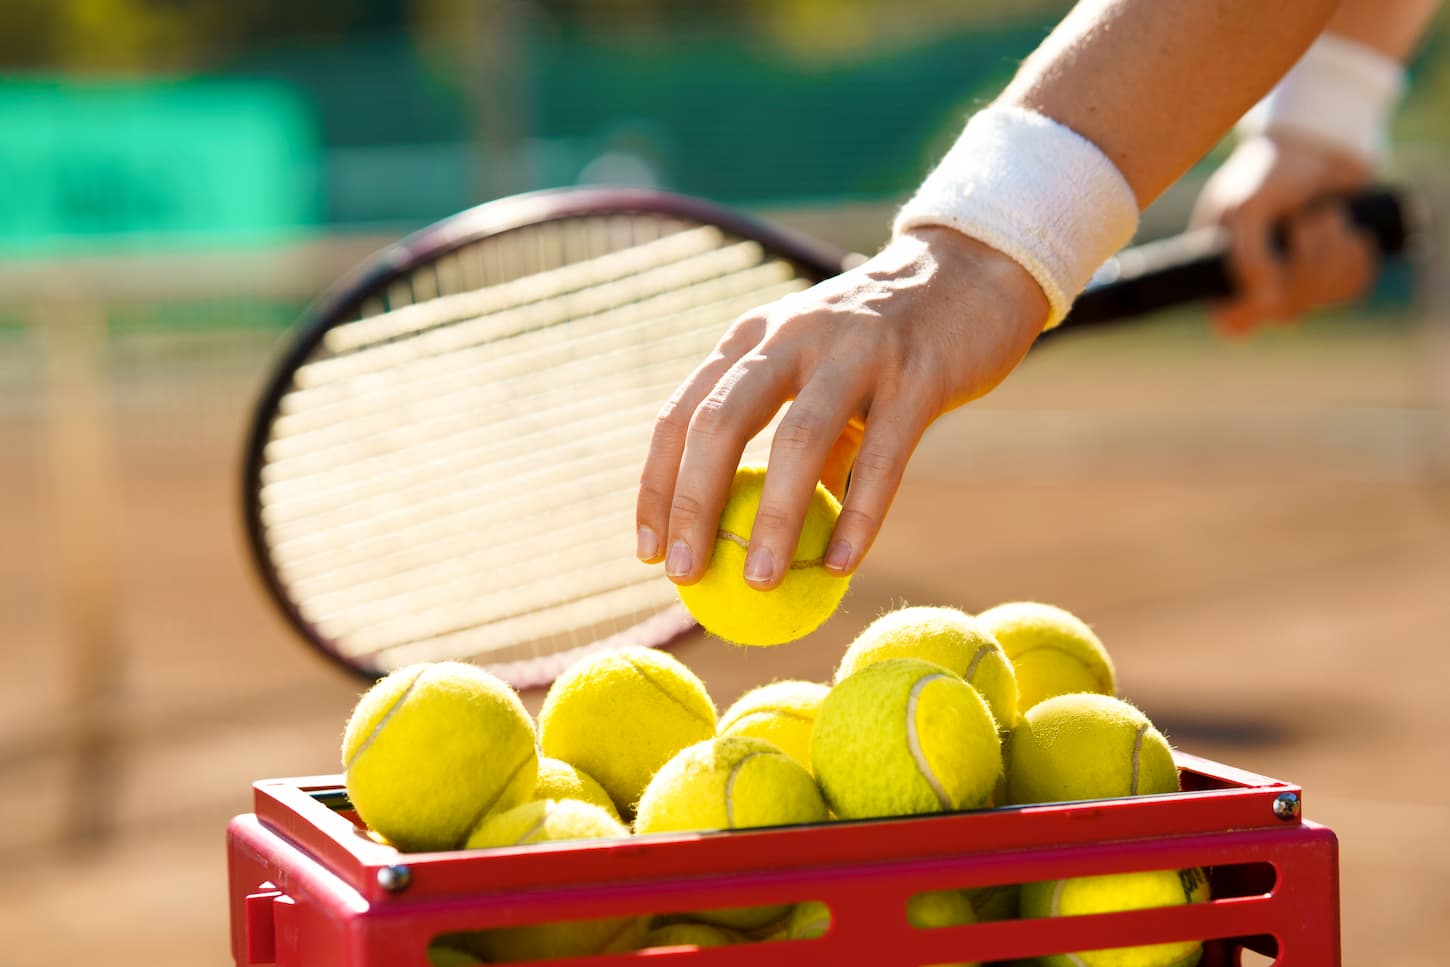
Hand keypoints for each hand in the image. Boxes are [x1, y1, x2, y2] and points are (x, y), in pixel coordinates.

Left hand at [635, 226, 1049, 589]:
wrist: (971, 276)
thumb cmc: (880, 346)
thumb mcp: (816, 377)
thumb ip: (785, 444)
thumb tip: (747, 540)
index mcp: (754, 337)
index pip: (682, 414)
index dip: (656, 486)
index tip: (645, 553)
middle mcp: (792, 335)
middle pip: (721, 422)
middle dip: (692, 502)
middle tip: (683, 573)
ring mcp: (856, 351)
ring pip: (798, 439)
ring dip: (774, 519)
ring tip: (761, 583)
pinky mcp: (917, 375)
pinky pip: (881, 458)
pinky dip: (859, 517)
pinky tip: (842, 567)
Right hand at [1190, 132, 1377, 335]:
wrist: (1320, 142)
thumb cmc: (1270, 171)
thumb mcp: (1247, 209)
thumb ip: (1248, 258)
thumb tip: (1269, 306)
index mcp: (1224, 270)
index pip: (1232, 320)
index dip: (1251, 310)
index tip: (1269, 288)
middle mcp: (1260, 283)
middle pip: (1285, 309)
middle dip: (1304, 260)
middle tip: (1304, 221)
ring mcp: (1299, 282)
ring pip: (1322, 296)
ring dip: (1333, 247)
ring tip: (1325, 214)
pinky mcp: (1336, 275)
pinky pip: (1352, 288)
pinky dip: (1356, 253)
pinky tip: (1349, 228)